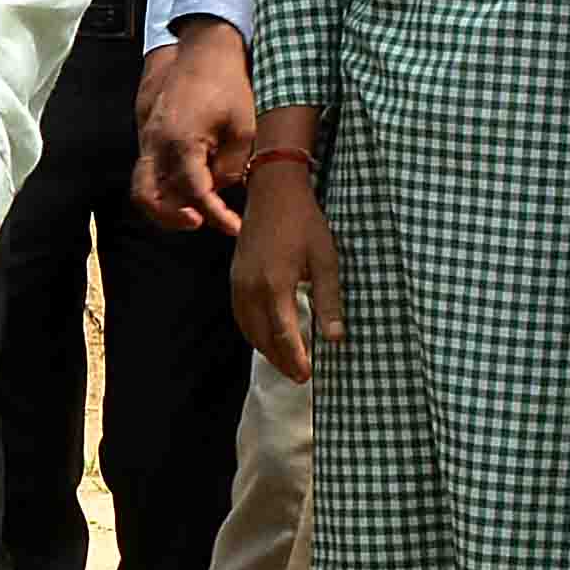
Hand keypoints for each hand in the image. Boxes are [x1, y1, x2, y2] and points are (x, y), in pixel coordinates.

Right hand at [134, 20, 253, 231]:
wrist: (204, 51)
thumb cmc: (227, 85)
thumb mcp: (244, 128)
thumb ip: (232, 167)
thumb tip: (222, 190)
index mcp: (181, 142)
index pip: (195, 193)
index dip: (216, 216)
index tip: (234, 227)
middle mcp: (156, 143)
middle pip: (148, 197)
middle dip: (171, 218)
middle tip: (200, 222)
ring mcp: (147, 139)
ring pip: (144, 186)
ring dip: (166, 205)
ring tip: (196, 211)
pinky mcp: (148, 135)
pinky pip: (149, 171)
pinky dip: (165, 186)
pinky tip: (191, 187)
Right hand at [228, 163, 340, 378]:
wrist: (273, 192)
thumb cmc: (305, 222)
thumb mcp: (326, 260)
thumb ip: (329, 301)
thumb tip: (335, 338)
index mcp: (275, 285)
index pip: (283, 335)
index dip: (295, 359)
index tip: (308, 375)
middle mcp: (251, 289)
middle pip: (262, 338)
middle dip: (280, 360)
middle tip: (299, 377)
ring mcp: (238, 283)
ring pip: (248, 329)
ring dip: (265, 349)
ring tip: (285, 362)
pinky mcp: (234, 277)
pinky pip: (240, 315)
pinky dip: (253, 332)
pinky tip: (267, 337)